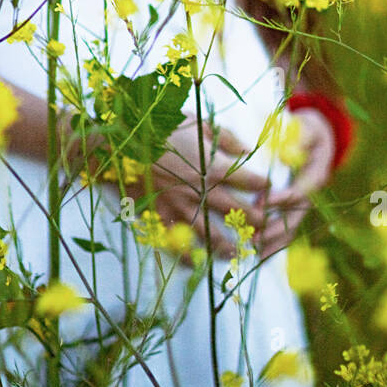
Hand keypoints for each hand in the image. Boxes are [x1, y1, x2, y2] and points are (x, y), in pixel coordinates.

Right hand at [126, 116, 272, 260]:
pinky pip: (177, 246)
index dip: (264, 186)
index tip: (269, 189)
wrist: (117, 141)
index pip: (251, 182)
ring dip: (230, 247)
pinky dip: (188, 258)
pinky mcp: (159, 219)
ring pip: (213, 237)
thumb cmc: (157, 126)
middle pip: (240, 214)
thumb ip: (225, 138)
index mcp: (214, 168)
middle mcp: (202, 193)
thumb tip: (246, 151)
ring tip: (237, 253)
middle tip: (263, 226)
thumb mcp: (196, 122)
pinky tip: (196, 264)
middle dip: (256, 221)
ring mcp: (181, 210)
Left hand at [252, 108, 336, 258]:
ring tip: (252, 252)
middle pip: (295, 217)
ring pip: (291, 228)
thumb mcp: (305, 129)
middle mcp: (311, 194)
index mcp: (315, 174)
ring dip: (273, 242)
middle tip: (254, 237)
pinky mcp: (293, 210)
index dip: (282, 198)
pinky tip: (256, 254)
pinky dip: (272, 243)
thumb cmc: (304, 130)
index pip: (300, 190)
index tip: (261, 203)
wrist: (314, 138)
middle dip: (275, 228)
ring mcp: (303, 204)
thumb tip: (289, 153)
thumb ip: (300, 138)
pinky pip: (285, 230)